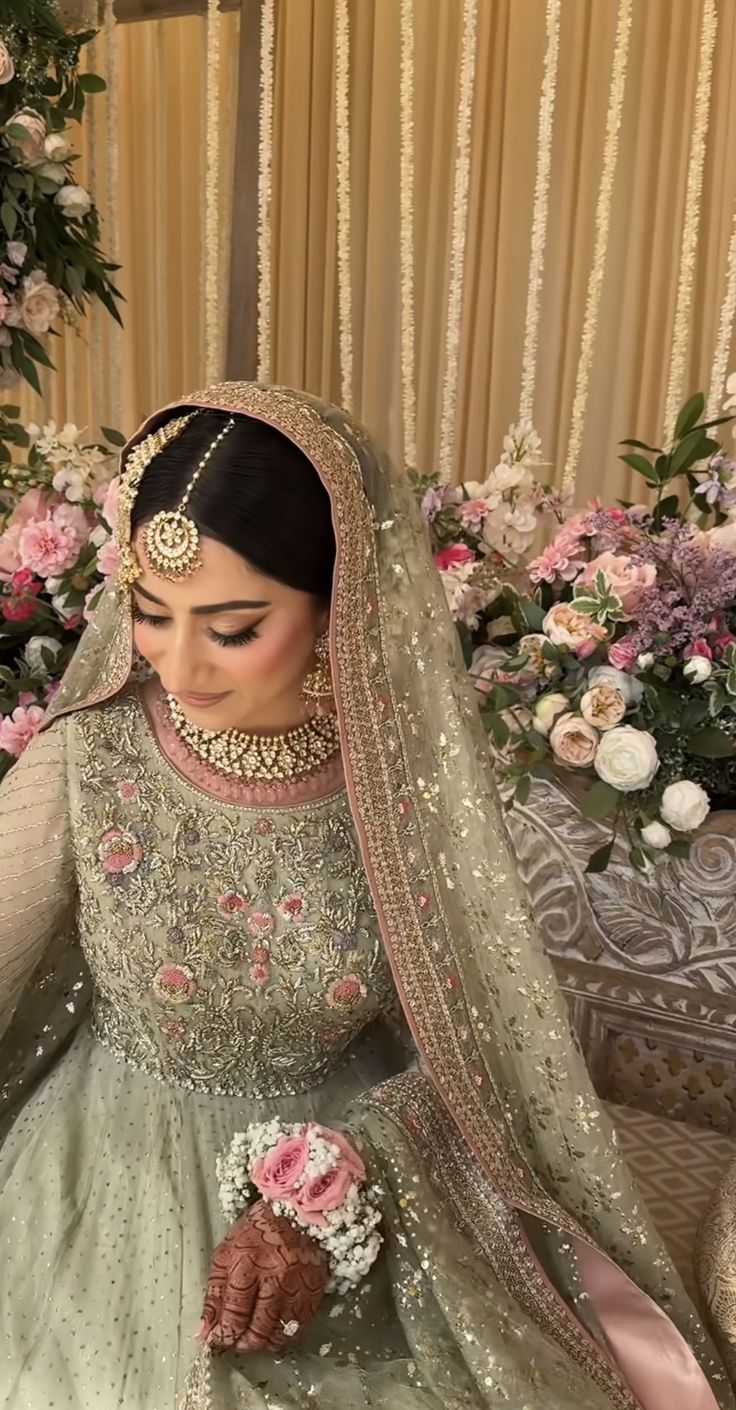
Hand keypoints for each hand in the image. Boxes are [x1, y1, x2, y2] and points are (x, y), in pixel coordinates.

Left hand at [200, 1200, 328, 1352]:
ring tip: (253, 1335)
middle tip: (236, 1340)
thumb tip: (205, 1329)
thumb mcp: (227, 1252)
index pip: (234, 1314)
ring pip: (277, 1335)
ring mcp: (297, 1287)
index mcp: (247, 1265)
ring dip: (262, 1342)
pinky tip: (274, 1329)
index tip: (217, 1338)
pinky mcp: (314, 1292)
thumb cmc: (258, 1231)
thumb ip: (215, 1292)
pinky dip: (283, 1336)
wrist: (298, 1213)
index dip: (224, 1333)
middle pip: (256, 1330)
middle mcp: (274, 1279)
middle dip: (242, 1341)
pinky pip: (297, 1329)